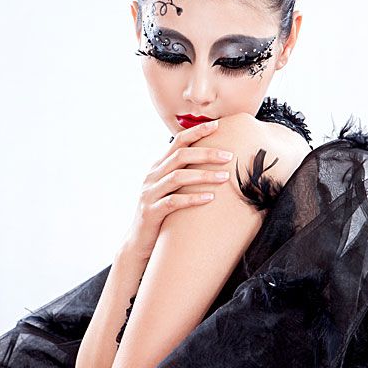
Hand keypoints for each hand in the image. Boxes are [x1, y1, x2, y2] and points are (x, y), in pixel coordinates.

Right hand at [121, 120, 232, 260]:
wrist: (138, 242)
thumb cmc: (162, 213)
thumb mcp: (170, 189)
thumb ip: (184, 173)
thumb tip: (213, 159)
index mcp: (158, 167)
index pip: (178, 142)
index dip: (197, 132)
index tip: (217, 125)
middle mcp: (152, 176)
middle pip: (180, 156)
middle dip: (206, 153)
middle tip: (229, 156)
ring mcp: (150, 194)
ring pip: (178, 177)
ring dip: (204, 175)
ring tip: (225, 177)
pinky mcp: (151, 212)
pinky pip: (173, 202)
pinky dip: (192, 198)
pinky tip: (210, 198)